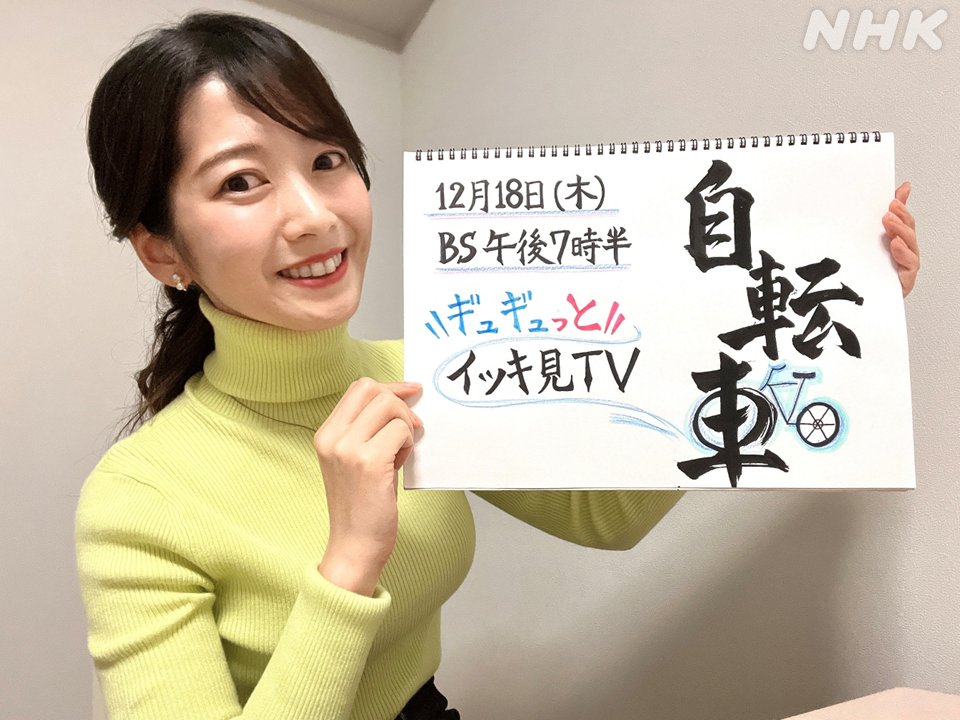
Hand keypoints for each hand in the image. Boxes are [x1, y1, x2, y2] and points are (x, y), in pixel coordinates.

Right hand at [314, 378, 421, 594]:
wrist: (354, 546)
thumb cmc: (362, 505)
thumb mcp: (354, 460)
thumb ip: (368, 430)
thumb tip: (400, 399)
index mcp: (326, 434)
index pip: (359, 388)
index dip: (389, 386)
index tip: (411, 392)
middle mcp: (332, 438)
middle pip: (374, 390)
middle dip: (400, 405)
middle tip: (410, 429)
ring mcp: (348, 449)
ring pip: (390, 407)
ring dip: (405, 427)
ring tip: (400, 453)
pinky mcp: (369, 462)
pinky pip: (401, 432)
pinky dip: (408, 444)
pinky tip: (401, 465)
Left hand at [882, 182, 919, 296]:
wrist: (865, 298)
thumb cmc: (874, 268)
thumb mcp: (874, 236)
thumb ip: (890, 213)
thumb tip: (903, 187)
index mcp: (898, 241)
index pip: (904, 221)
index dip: (901, 209)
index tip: (892, 200)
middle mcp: (904, 253)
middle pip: (908, 232)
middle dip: (900, 219)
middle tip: (889, 210)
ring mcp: (904, 267)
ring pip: (909, 248)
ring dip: (901, 233)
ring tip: (890, 224)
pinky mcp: (902, 283)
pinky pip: (907, 270)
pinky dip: (903, 256)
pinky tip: (895, 246)